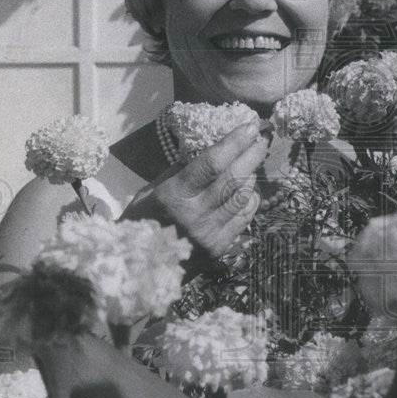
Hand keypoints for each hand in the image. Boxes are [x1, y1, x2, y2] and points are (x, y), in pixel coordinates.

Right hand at [121, 121, 267, 273]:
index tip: (248, 126)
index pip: (211, 164)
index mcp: (172, 196)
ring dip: (252, 175)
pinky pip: (243, 218)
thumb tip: (206, 149)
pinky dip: (250, 200)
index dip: (233, 143)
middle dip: (252, 155)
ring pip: (242, 198)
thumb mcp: (149, 192)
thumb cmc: (139, 223)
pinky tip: (250, 188)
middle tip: (262, 138)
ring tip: (255, 160)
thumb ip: (178, 172)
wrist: (135, 271)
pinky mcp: (218, 249)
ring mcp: (209, 234)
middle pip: (233, 179)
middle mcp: (194, 215)